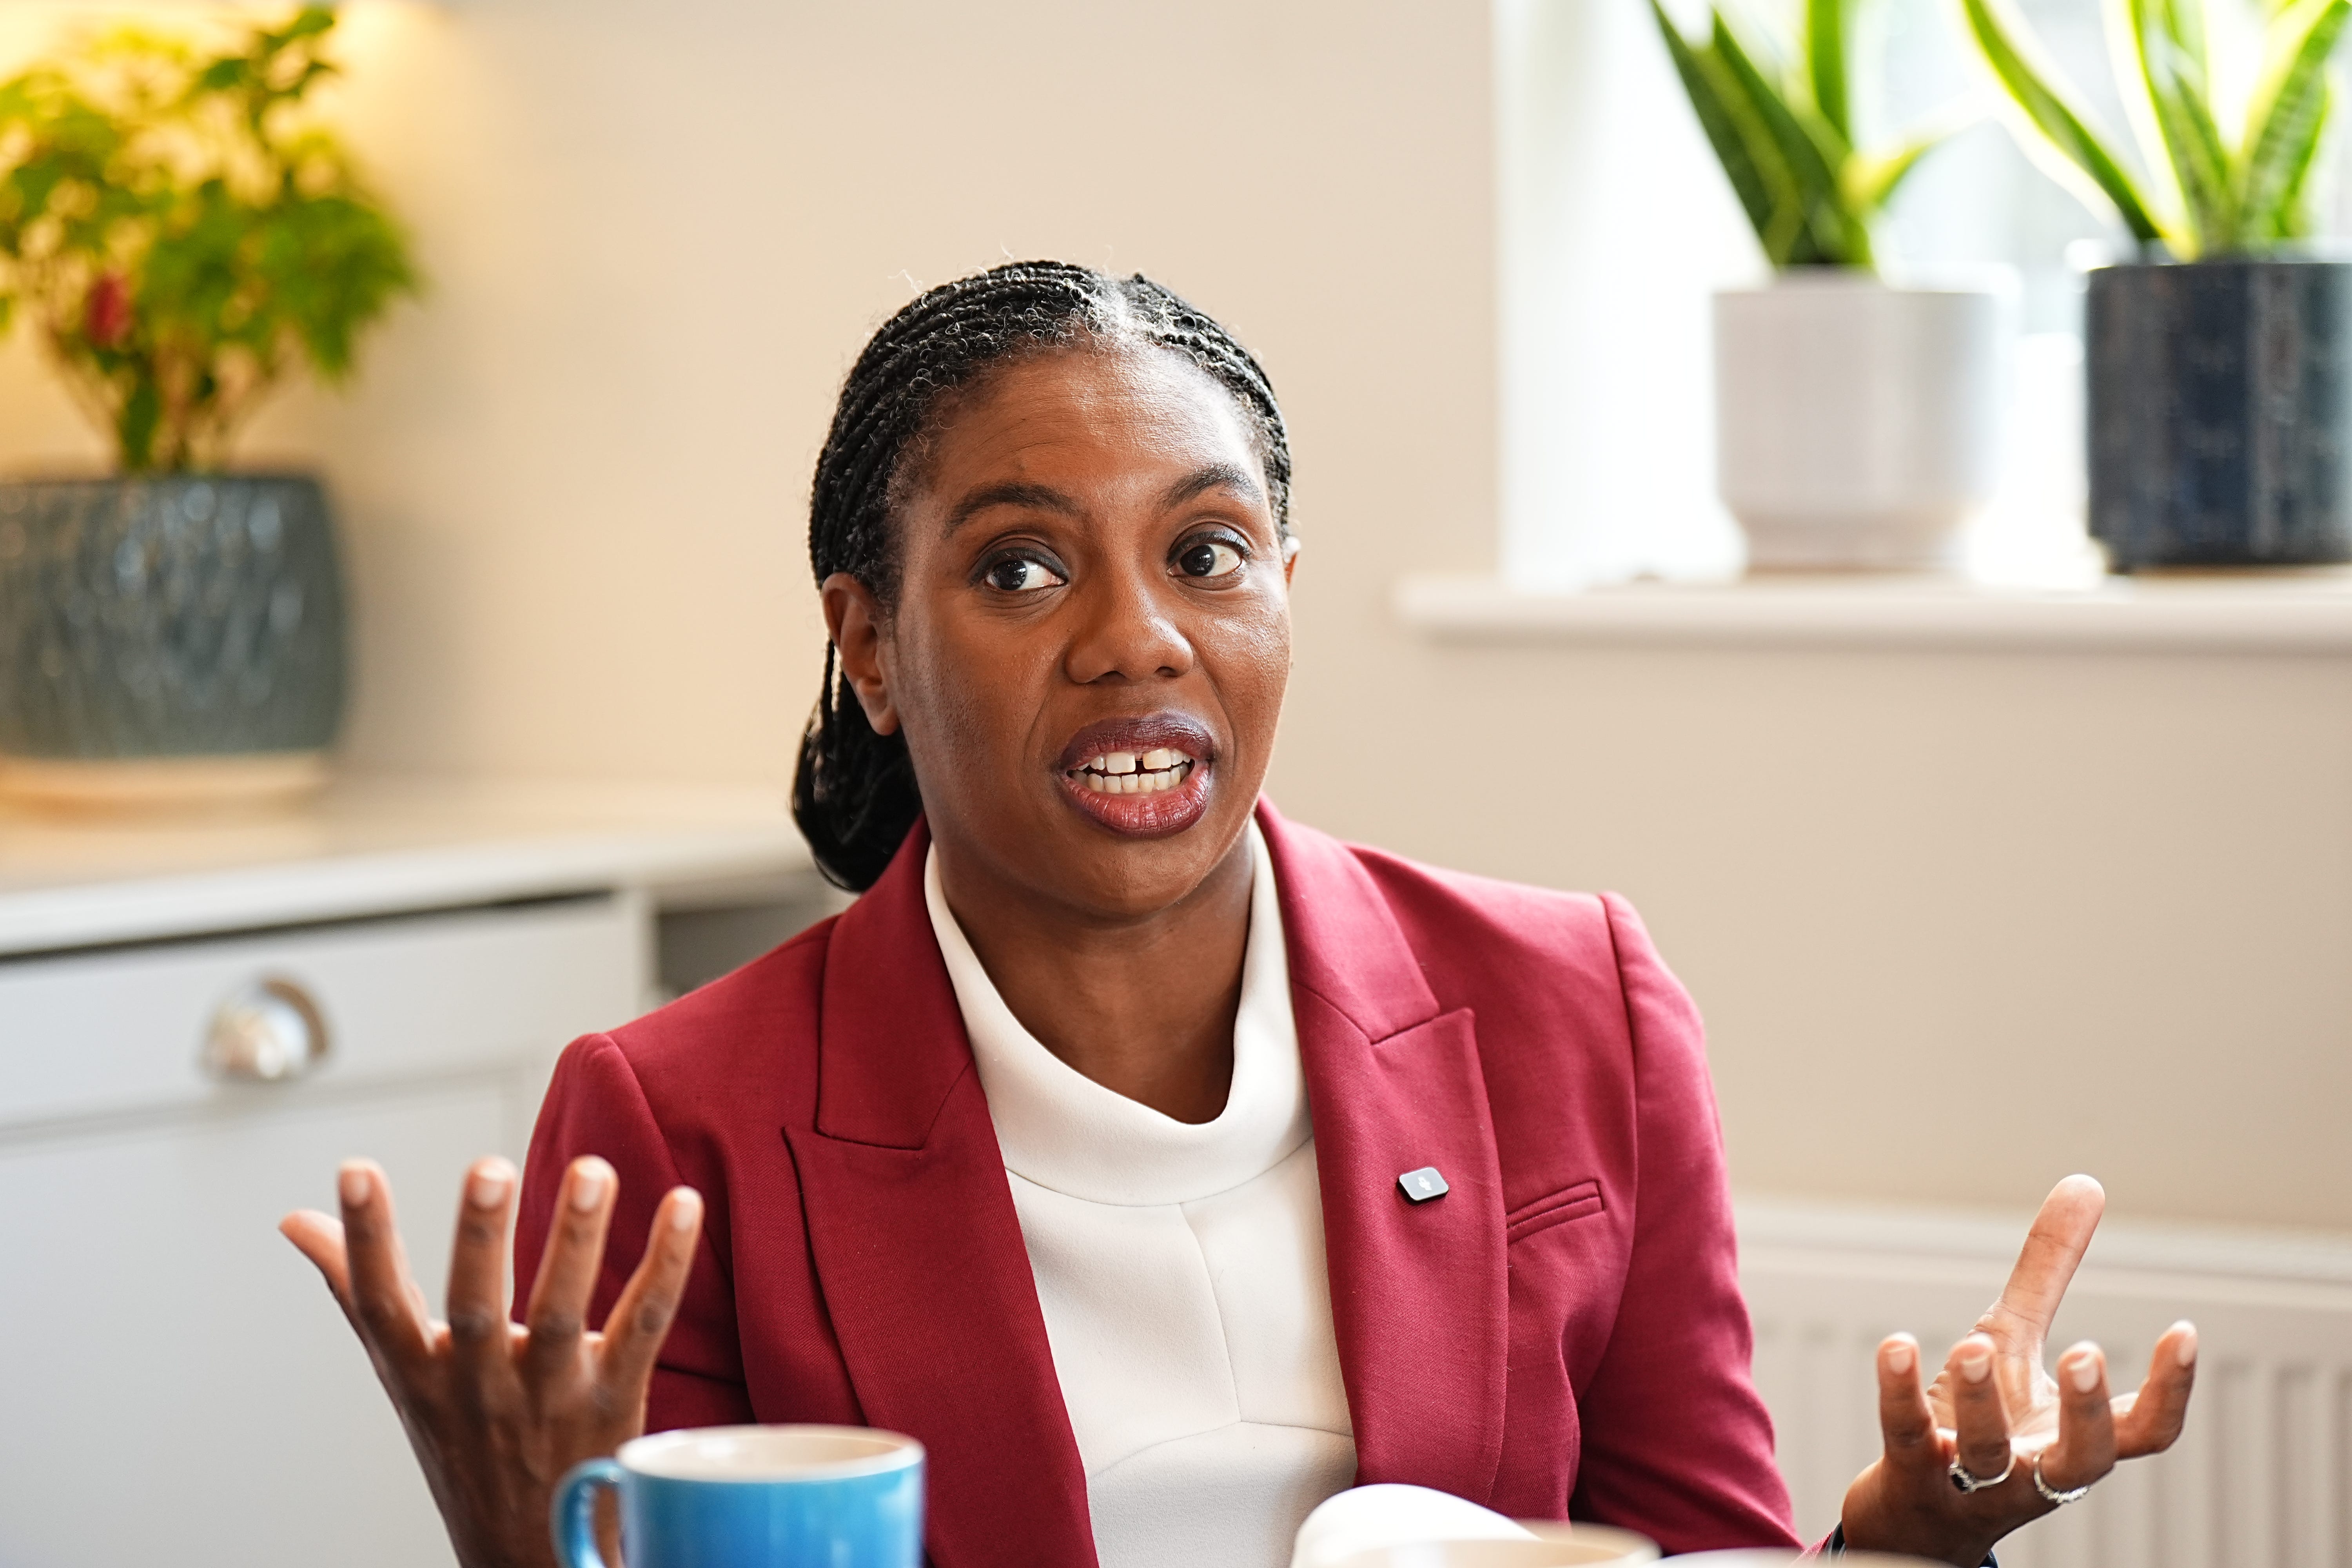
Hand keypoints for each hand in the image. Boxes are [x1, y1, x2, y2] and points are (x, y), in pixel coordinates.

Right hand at [280, 1156, 702, 1567]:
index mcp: (420, 1373)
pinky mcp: (614, 1401)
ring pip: (561, 1313)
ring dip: (577, 1239)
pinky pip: (643, 1327)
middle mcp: (479, 1386)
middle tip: (489, 1166)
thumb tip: (293, 1220)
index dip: (363, 1239)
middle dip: (480, 1237)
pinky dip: (666, 1265)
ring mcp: (548, 1396)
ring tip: (592, 1170)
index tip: (355, 1169)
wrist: (526, 1555)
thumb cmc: (464, 1442)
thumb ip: (357, 1290)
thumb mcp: (402, 1375)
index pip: (379, 1302)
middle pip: (474, 1307)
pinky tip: (684, 1205)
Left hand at [1837, 1174, 2196, 1566]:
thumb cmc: (1980, 1420)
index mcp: (2071, 1441)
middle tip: (2084, 1351)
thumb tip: (2086, 1184)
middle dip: (2086, 1411)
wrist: (1915, 1512)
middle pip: (2081, 1459)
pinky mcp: (1910, 1478)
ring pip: (1988, 1455)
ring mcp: (1972, 1484)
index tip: (2183, 1330)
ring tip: (1973, 1344)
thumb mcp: (2014, 1340)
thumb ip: (2049, 1273)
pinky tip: (1896, 1346)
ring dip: (1984, 1399)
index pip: (2145, 1433)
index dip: (2172, 1391)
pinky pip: (1907, 1437)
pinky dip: (1900, 1393)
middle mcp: (2033, 1471)